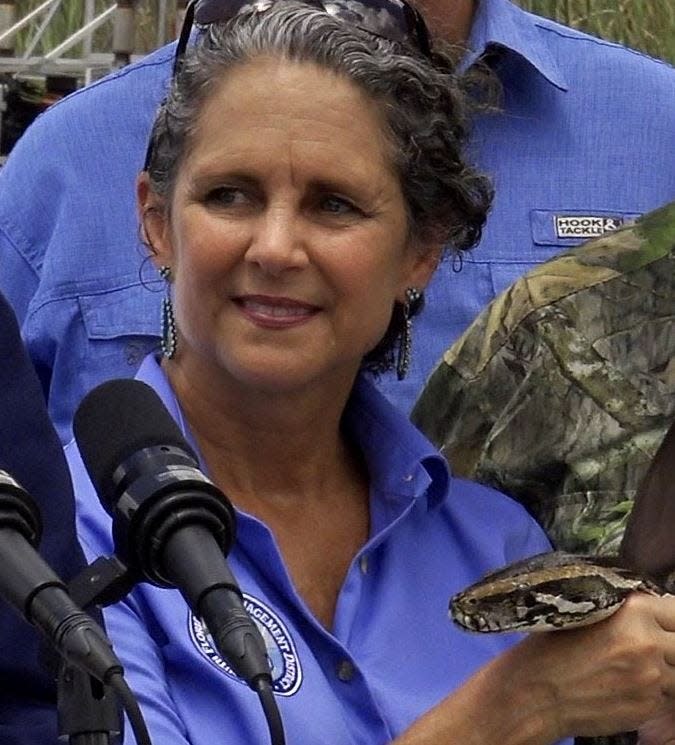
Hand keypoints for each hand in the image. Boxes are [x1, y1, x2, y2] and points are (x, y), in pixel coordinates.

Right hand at [516, 592, 674, 739]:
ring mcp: (652, 679)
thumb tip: (653, 611)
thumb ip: (624, 612)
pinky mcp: (649, 708)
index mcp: (632, 611)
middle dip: (666, 642)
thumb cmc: (548, 648)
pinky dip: (654, 691)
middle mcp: (648, 643)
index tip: (658, 621)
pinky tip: (626, 686)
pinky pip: (667, 696)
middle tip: (644, 647)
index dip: (666, 616)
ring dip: (663, 668)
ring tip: (633, 667)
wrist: (534, 693)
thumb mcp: (583, 612)